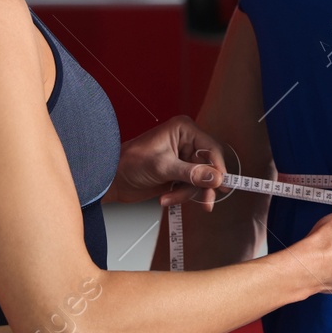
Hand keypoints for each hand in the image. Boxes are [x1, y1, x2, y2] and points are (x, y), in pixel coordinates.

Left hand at [109, 115, 226, 207]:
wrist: (112, 179)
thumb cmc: (129, 162)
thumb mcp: (163, 167)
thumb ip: (191, 173)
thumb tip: (215, 177)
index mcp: (184, 131)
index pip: (211, 149)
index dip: (217, 168)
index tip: (219, 184)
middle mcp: (186, 143)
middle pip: (209, 167)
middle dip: (202, 185)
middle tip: (205, 202)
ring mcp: (183, 160)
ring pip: (201, 180)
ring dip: (187, 193)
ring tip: (170, 198)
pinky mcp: (178, 174)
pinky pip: (191, 187)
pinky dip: (181, 196)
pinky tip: (167, 198)